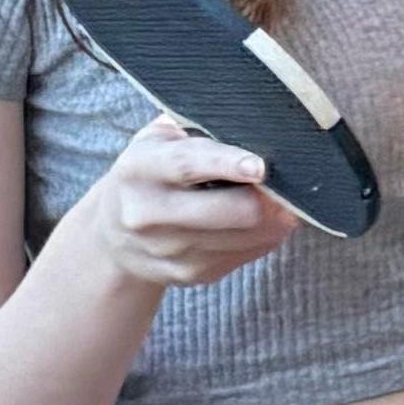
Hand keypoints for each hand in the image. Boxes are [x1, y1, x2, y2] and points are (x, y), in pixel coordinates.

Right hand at [80, 116, 298, 296]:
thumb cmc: (152, 172)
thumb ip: (199, 131)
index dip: (228, 164)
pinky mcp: (187, 274)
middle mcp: (146, 213)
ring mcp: (166, 249)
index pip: (187, 165)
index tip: (261, 166)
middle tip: (290, 184)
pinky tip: (259, 222)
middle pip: (232, 211)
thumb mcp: (160, 140)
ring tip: (278, 201)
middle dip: (270, 198)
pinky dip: (264, 237)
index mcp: (139, 168)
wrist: (113, 233)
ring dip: (275, 219)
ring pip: (247, 236)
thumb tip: (259, 129)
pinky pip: (245, 255)